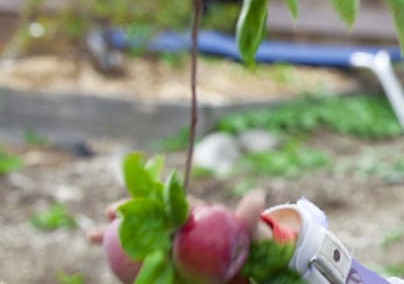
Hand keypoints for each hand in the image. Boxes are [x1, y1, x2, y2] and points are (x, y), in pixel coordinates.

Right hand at [87, 189, 273, 244]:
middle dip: (124, 211)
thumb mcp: (246, 227)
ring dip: (113, 234)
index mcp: (192, 211)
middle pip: (146, 214)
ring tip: (90, 236)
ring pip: (138, 233)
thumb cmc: (242, 238)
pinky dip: (123, 258)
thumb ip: (247, 214)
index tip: (136, 198)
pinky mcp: (165, 258)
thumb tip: (258, 195)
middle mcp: (177, 223)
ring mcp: (169, 240)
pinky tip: (106, 263)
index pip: (167, 202)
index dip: (149, 198)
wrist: (241, 257)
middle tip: (107, 214)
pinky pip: (142, 256)